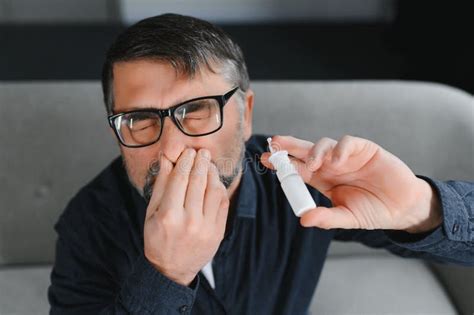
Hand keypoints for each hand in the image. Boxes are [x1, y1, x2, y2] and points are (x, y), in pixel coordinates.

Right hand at [144, 148, 229, 285]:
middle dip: (201, 162)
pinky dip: (220, 188)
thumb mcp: (151, 213)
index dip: (185, 162)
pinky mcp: (218, 232)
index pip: (180, 179)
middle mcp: (189, 221)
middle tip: (202, 152)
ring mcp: (206, 228)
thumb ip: (160, 185)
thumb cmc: (158, 239)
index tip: (188, 152)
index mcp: (168, 216)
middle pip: (198, 181)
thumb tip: (166, 160)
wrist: (172, 269)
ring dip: (212, 173)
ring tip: (209, 164)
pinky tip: (215, 181)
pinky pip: (223, 203)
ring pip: (214, 190)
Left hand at [261, 135, 441, 232]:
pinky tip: (337, 161)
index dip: (282, 164)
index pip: (297, 169)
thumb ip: (326, 218)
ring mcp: (346, 156)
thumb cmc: (373, 211)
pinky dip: (340, 149)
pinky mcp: (364, 149)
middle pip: (305, 151)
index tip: (265, 160)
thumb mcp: (347, 218)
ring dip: (314, 152)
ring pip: (323, 144)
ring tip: (312, 165)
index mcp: (322, 180)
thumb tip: (303, 220)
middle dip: (289, 147)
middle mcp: (330, 165)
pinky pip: (348, 143)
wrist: (404, 207)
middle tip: (274, 144)